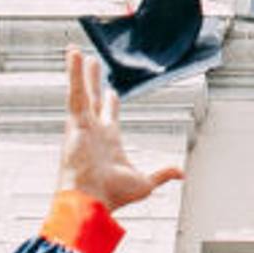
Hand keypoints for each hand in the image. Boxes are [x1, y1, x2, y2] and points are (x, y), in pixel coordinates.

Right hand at [59, 47, 182, 210]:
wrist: (91, 200)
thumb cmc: (111, 196)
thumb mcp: (144, 182)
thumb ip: (162, 173)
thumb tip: (180, 173)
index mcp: (109, 141)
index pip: (109, 116)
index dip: (110, 102)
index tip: (111, 91)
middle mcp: (94, 131)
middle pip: (93, 98)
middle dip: (93, 81)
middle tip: (92, 64)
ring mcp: (83, 124)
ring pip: (81, 91)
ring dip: (80, 72)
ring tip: (77, 52)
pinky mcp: (75, 121)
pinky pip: (75, 91)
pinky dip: (73, 73)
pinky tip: (73, 54)